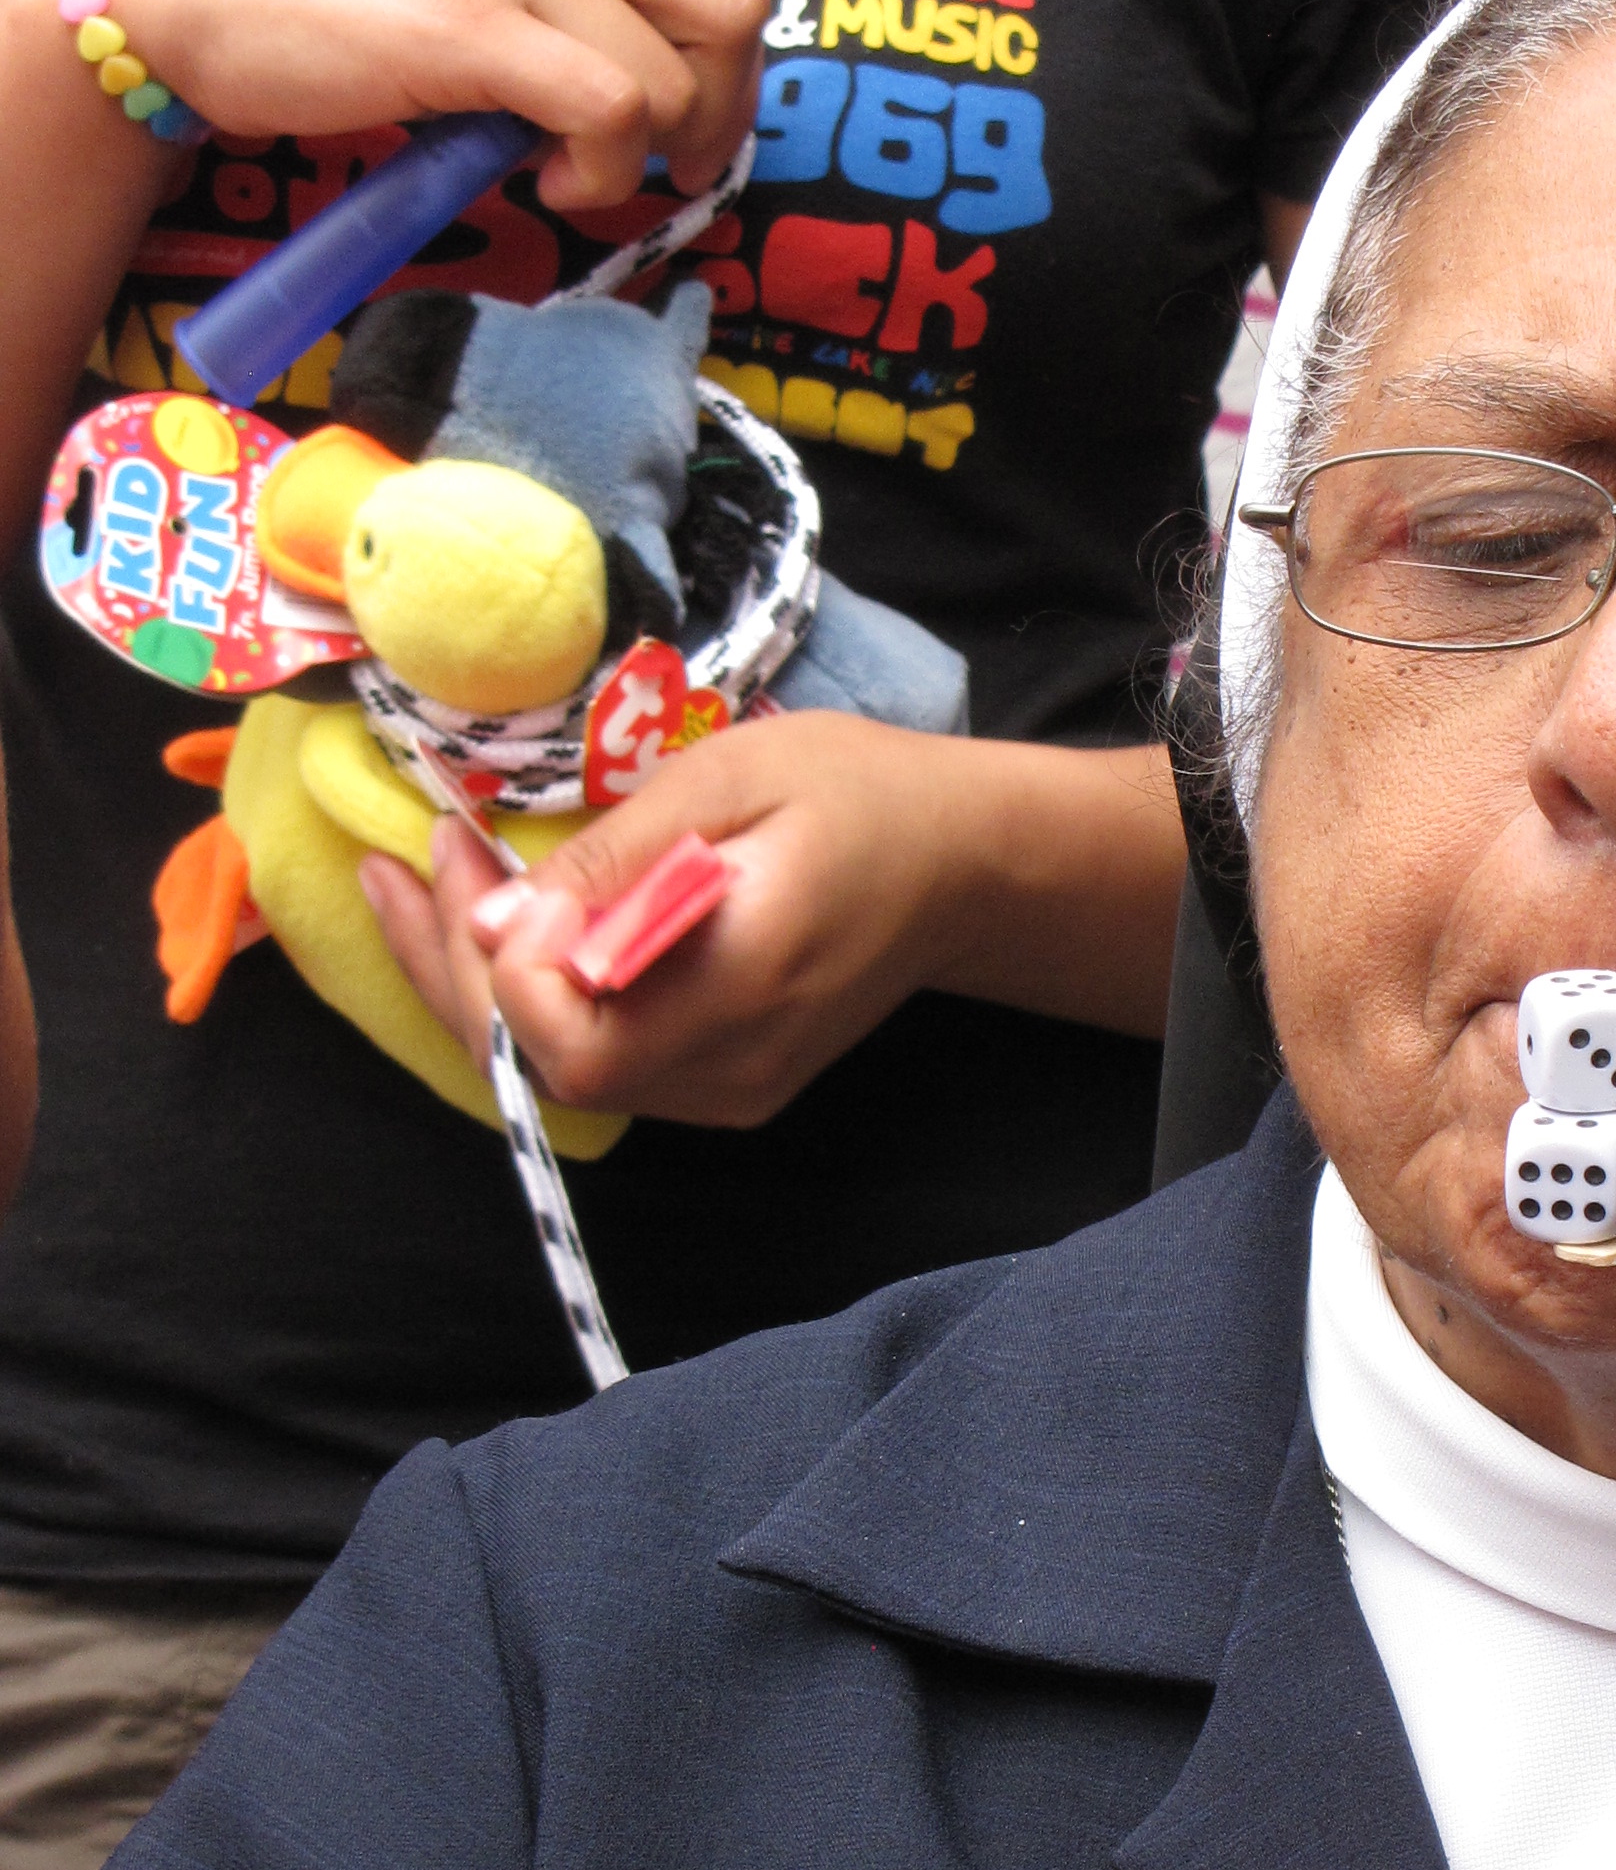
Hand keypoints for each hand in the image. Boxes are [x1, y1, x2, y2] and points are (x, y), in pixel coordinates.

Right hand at [85, 0, 764, 205]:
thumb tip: (662, 71)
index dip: (722, 62)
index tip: (680, 119)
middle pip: (731, 8)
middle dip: (719, 106)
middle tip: (663, 161)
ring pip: (674, 76)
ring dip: (641, 155)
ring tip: (565, 170)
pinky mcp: (474, 22)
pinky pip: (612, 113)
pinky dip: (602, 172)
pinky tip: (550, 181)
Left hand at [359, 712, 1183, 1124]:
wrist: (964, 863)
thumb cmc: (858, 795)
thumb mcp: (731, 779)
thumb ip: (614, 857)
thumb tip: (495, 918)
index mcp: (740, 992)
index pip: (571, 1037)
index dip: (499, 960)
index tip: (470, 848)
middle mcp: (727, 1070)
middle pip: (543, 1070)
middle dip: (448, 971)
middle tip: (398, 866)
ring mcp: (725, 1090)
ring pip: (557, 1073)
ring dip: (474, 983)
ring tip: (421, 884)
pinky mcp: (720, 1081)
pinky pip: (595, 1060)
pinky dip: (529, 1000)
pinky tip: (494, 927)